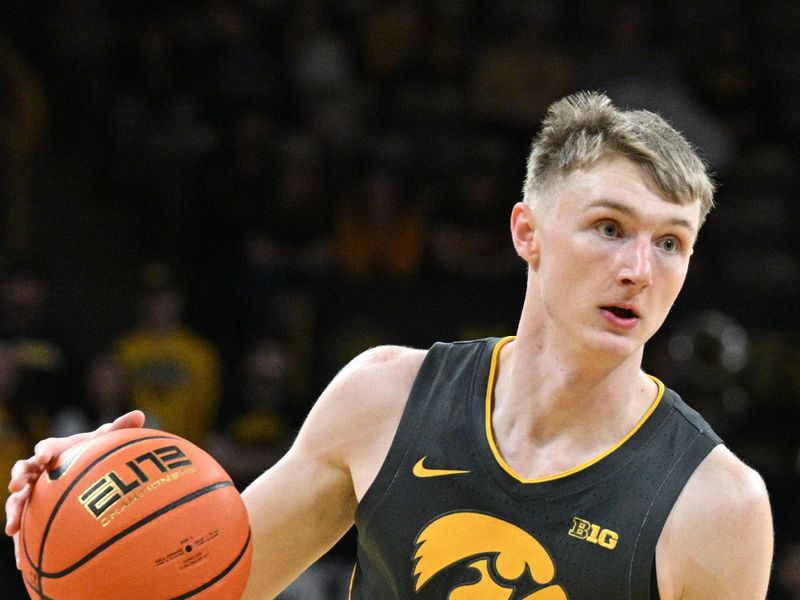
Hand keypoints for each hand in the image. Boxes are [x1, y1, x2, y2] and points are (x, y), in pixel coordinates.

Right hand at [4, 410, 145, 567]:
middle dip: (19, 476)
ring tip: (12, 526)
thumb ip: (120, 428)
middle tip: (18, 484)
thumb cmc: (93, 454)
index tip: (45, 456)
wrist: (86, 474)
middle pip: (24, 471)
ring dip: (14, 510)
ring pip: (18, 499)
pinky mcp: (34, 511)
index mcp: (55, 451)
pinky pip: (25, 524)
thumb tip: (140, 414)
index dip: (44, 451)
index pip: (46, 448)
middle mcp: (40, 471)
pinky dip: (21, 540)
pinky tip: (20, 560)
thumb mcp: (106, 442)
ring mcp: (34, 491)